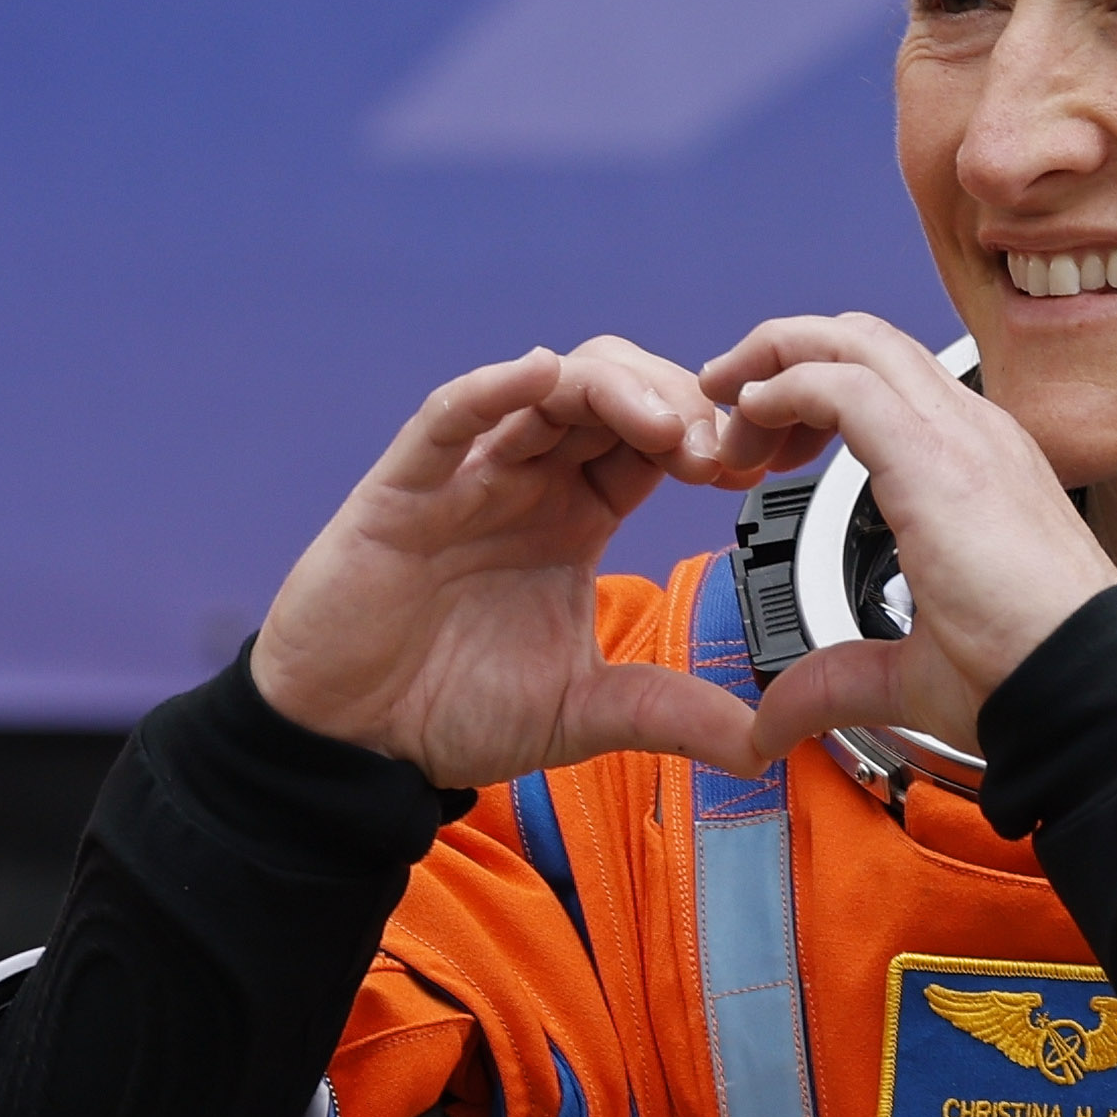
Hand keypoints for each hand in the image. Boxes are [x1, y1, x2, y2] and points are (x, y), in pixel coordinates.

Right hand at [250, 339, 794, 787]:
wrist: (351, 742)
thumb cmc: (450, 709)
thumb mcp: (584, 712)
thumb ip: (669, 712)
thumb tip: (764, 742)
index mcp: (575, 514)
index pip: (653, 439)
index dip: (706, 436)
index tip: (749, 470)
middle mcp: (527, 478)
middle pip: (614, 389)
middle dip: (675, 401)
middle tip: (716, 450)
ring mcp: (467, 473)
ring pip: (547, 385)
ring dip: (614, 387)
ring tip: (662, 426)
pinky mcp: (406, 486)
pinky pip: (450, 415)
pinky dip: (495, 386)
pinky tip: (540, 373)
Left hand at [709, 315, 1116, 765]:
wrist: (1088, 689)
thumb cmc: (1030, 676)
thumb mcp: (910, 672)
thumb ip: (837, 681)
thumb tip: (777, 717)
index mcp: (973, 464)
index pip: (884, 380)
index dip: (810, 392)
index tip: (761, 443)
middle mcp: (970, 433)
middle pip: (861, 339)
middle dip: (781, 355)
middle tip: (723, 399)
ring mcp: (961, 436)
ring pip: (850, 341)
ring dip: (773, 361)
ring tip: (724, 404)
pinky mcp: (937, 458)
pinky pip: (843, 384)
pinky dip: (785, 388)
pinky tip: (751, 420)